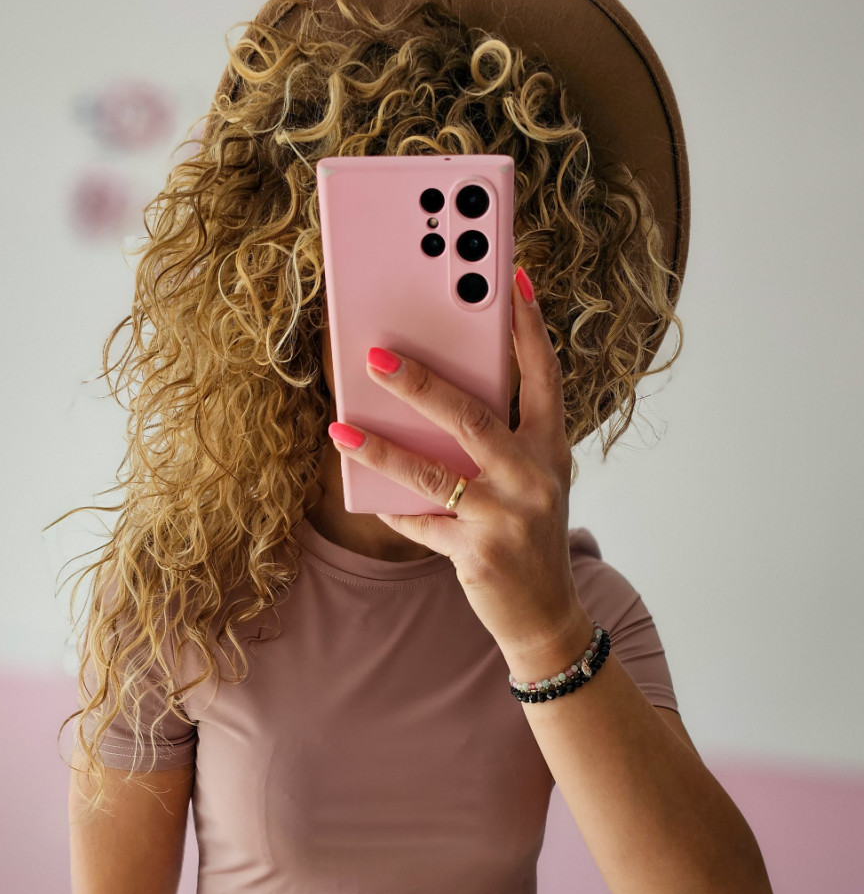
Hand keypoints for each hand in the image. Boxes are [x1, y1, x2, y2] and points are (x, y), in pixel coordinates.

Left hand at [327, 268, 594, 680]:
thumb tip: (431, 401)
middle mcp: (535, 477)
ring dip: (382, 448)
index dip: (528, 327)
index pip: (543, 376)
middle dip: (422, 383)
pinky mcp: (478, 553)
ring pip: (433, 471)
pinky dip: (393, 509)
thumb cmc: (528, 535)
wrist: (545, 615)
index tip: (511, 279)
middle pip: (473, 417)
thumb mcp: (529, 482)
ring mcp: (507, 516)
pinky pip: (421, 522)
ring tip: (341, 426)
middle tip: (377, 357)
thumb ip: (497, 442)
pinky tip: (366, 495)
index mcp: (551, 449)